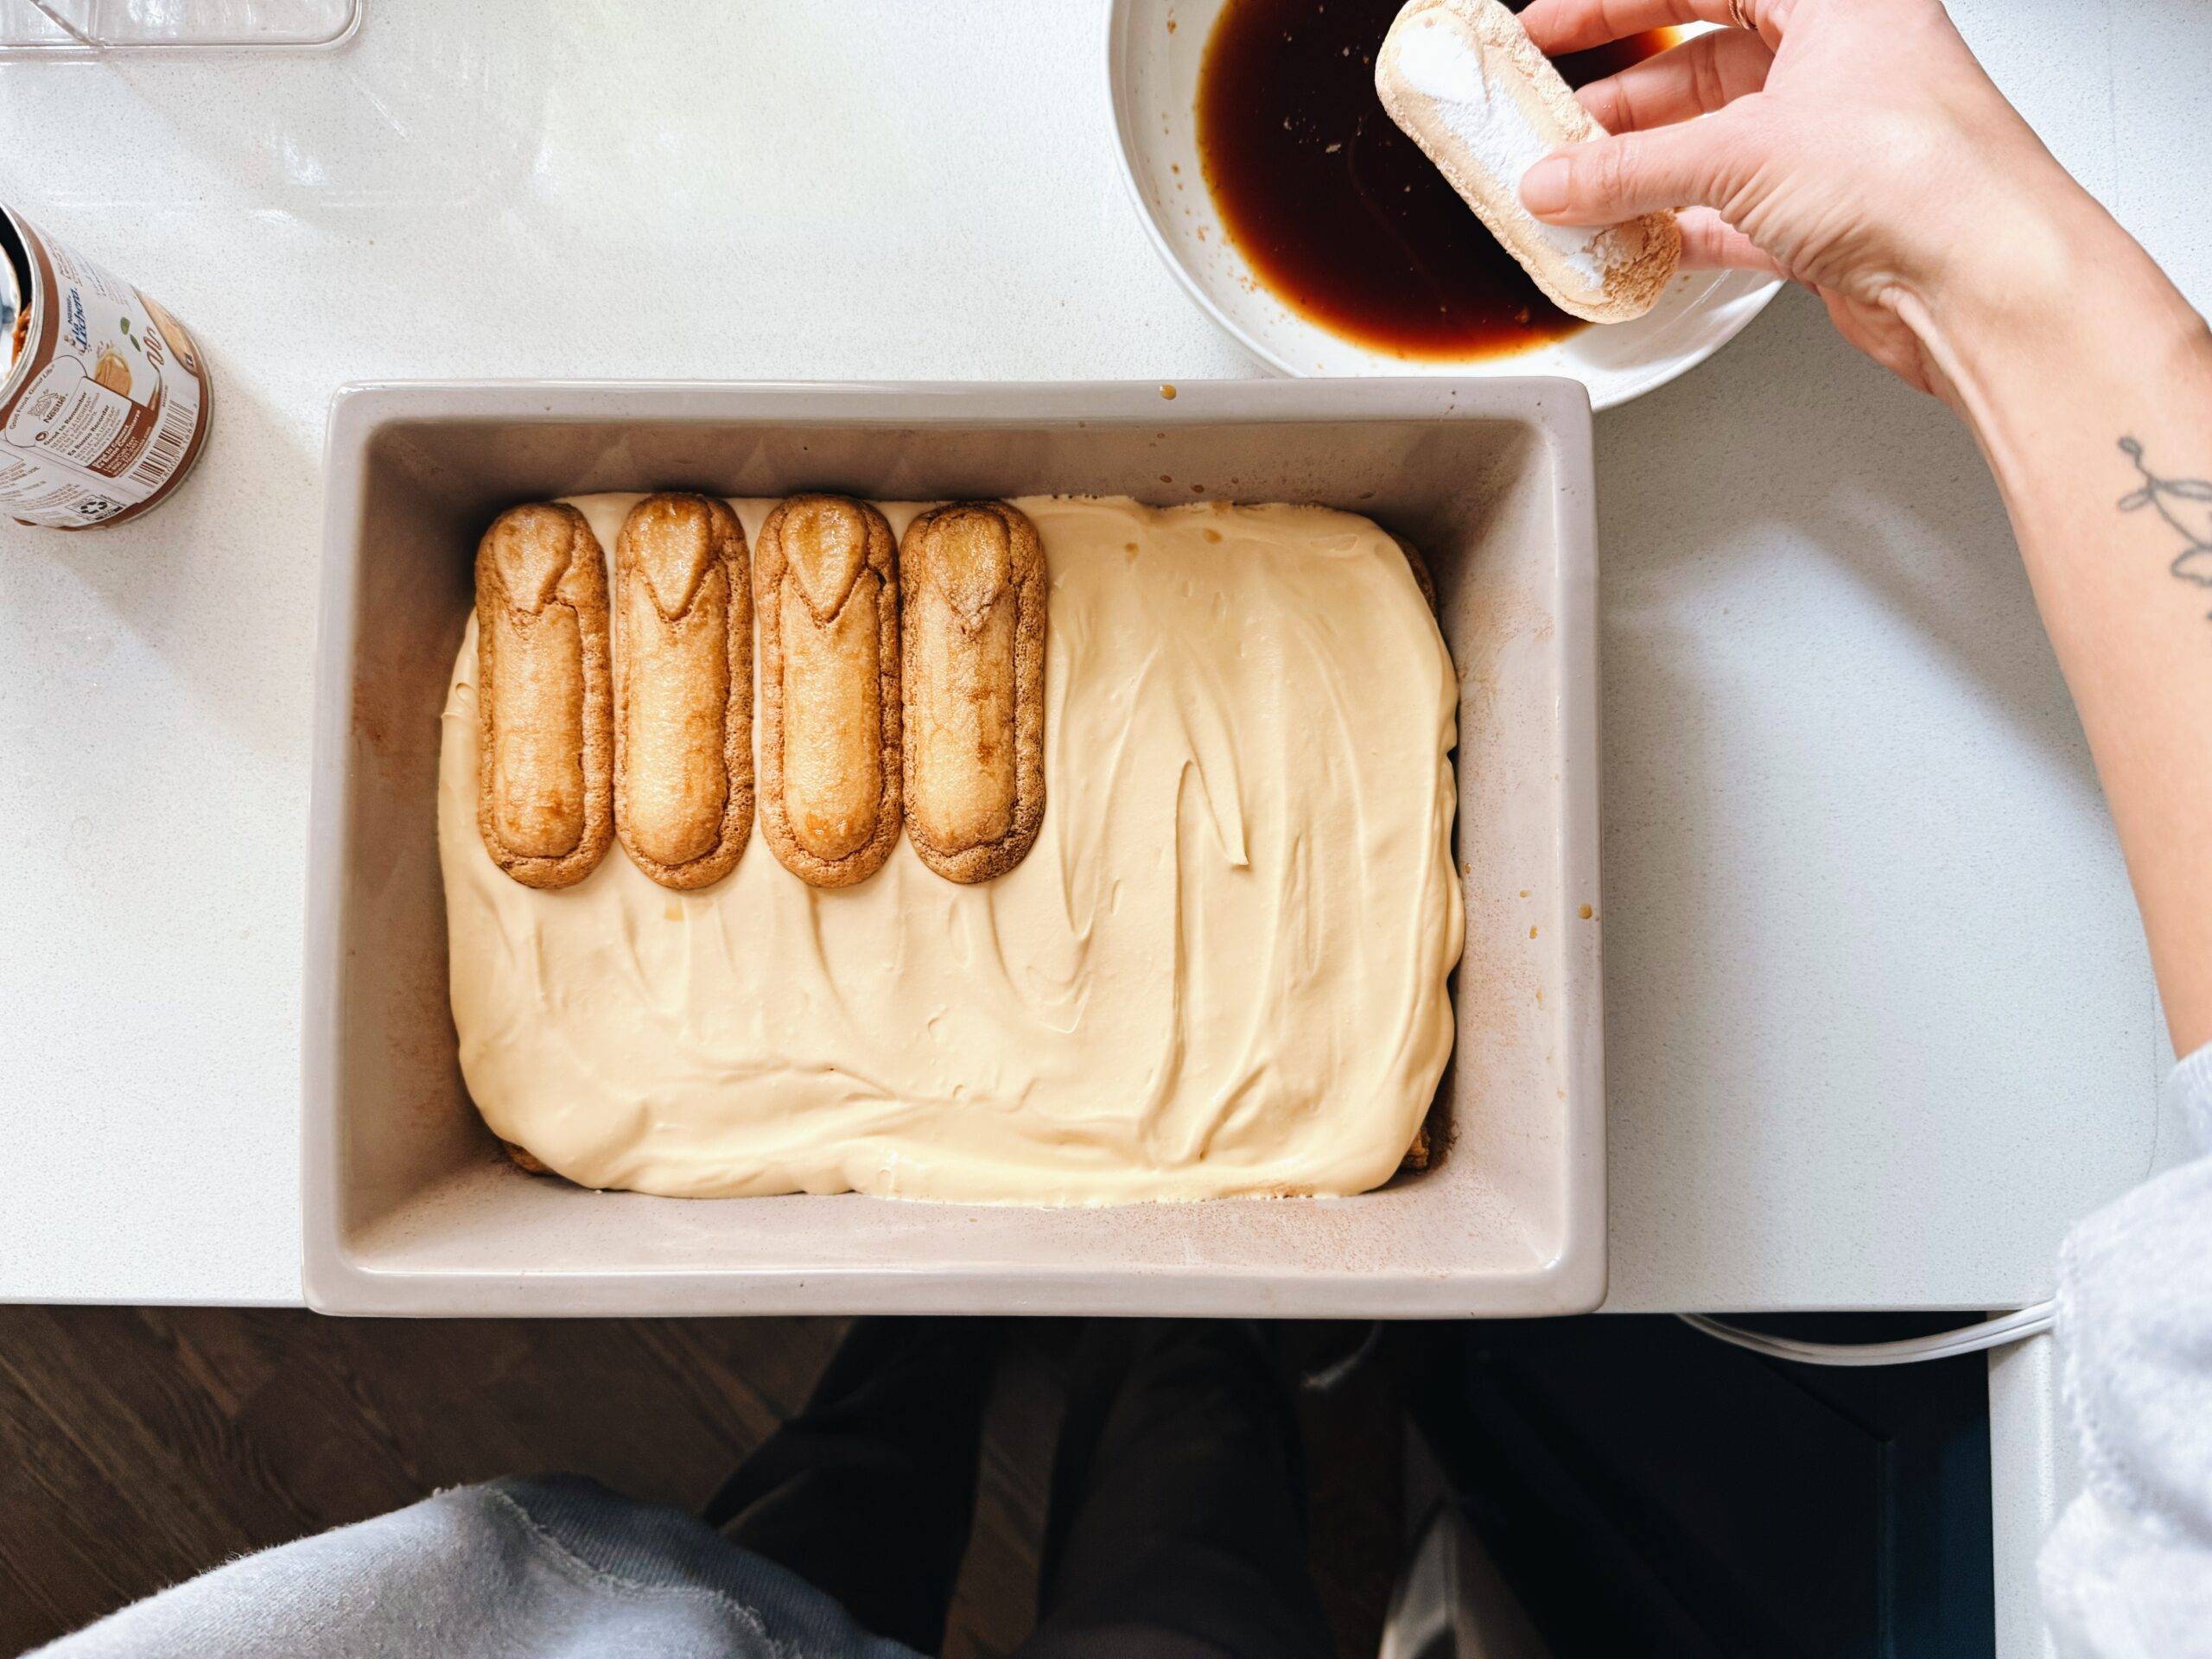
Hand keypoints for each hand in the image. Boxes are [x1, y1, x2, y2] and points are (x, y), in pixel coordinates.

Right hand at [1514, 0, 2105, 399]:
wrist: (1984, 282)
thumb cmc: (1922, 175)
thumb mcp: (1742, 152)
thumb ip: (1631, 170)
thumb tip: (1560, 178)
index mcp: (1839, 3)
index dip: (1619, 4)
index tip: (1553, 30)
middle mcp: (1843, 65)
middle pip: (1703, 66)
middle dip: (1621, 103)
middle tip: (1553, 124)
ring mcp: (1836, 145)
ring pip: (1713, 146)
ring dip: (1641, 173)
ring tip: (1573, 190)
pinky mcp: (1829, 220)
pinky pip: (1731, 213)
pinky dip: (1676, 227)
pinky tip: (1630, 240)